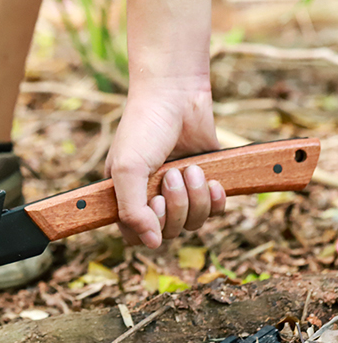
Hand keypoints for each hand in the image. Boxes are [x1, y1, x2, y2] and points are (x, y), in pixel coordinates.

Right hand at [105, 84, 224, 248]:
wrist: (177, 97)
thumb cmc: (144, 129)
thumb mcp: (127, 169)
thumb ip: (132, 210)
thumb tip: (152, 244)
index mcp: (126, 197)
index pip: (135, 235)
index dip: (148, 227)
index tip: (154, 201)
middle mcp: (151, 199)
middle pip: (169, 231)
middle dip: (176, 205)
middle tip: (172, 175)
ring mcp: (180, 193)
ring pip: (193, 223)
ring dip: (196, 197)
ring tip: (191, 168)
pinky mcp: (205, 184)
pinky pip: (215, 212)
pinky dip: (216, 199)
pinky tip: (213, 180)